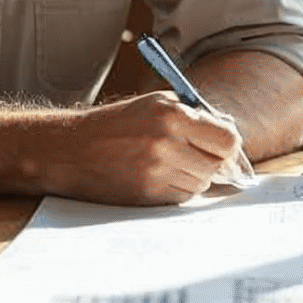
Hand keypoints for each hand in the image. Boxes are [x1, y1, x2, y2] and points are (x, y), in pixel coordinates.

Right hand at [45, 92, 242, 205]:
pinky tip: (155, 176)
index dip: (228, 146)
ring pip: (201, 183)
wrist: (71, 149)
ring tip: (166, 163)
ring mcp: (156, 170)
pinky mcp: (147, 193)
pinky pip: (182, 197)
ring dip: (192, 177)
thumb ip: (196, 116)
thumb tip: (232, 139)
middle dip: (211, 163)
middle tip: (194, 157)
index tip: (221, 148)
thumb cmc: (117, 123)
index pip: (228, 139)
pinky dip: (176, 189)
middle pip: (218, 165)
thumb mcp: (155, 105)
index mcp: (172, 113)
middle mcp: (166, 141)